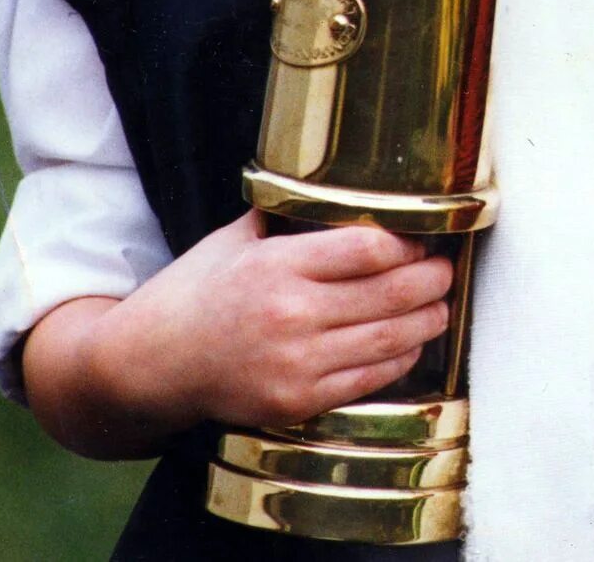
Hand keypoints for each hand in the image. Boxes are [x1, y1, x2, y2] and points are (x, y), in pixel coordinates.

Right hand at [23, 210, 452, 456]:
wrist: (147, 365)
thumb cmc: (195, 292)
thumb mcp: (237, 238)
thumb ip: (292, 217)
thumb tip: (351, 192)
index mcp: (276, 266)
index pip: (373, 248)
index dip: (412, 242)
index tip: (424, 238)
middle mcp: (290, 315)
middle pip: (396, 292)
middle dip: (435, 278)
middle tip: (446, 269)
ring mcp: (295, 364)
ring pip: (394, 338)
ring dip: (430, 318)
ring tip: (439, 303)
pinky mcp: (297, 402)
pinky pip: (371, 378)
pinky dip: (401, 357)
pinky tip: (408, 341)